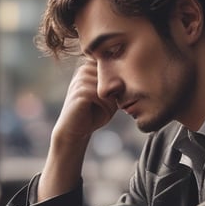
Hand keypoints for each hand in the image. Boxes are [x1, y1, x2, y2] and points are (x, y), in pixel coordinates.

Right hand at [38, 60, 118, 199]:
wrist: (71, 137)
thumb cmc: (90, 119)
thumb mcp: (108, 101)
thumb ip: (116, 87)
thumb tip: (133, 78)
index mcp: (88, 69)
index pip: (116, 71)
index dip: (117, 91)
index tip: (106, 104)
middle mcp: (82, 71)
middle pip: (115, 79)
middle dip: (115, 97)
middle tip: (102, 111)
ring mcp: (79, 81)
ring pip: (110, 89)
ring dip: (109, 105)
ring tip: (96, 115)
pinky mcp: (79, 93)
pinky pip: (103, 97)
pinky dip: (104, 110)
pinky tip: (93, 117)